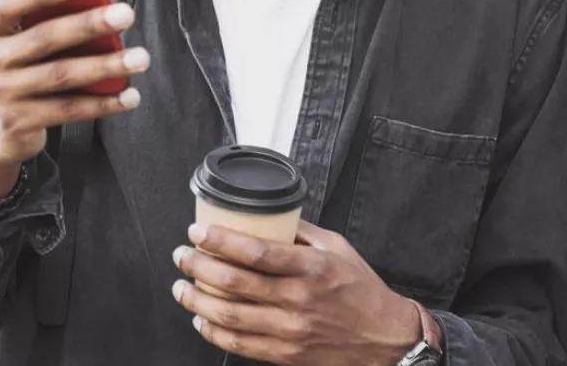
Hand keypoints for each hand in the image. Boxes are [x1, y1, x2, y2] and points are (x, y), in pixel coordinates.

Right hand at [0, 0, 147, 196]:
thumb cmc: (19, 72)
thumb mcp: (18, 45)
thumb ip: (44, 24)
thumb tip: (99, 5)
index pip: (8, 5)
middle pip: (44, 38)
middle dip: (88, 25)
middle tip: (126, 15)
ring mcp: (3, 94)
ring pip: (61, 75)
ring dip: (105, 66)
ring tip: (140, 58)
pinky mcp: (19, 122)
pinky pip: (68, 109)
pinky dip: (103, 103)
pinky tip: (130, 96)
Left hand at [171, 221, 421, 364]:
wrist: (385, 339)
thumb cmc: (360, 290)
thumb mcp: (337, 248)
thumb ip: (300, 231)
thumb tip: (264, 214)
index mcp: (310, 268)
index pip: (255, 252)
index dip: (219, 241)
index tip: (197, 232)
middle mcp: (298, 299)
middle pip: (234, 283)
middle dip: (198, 266)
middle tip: (181, 256)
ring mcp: (291, 330)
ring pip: (230, 316)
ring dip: (196, 301)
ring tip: (181, 287)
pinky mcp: (286, 355)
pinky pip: (240, 345)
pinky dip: (214, 332)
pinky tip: (201, 319)